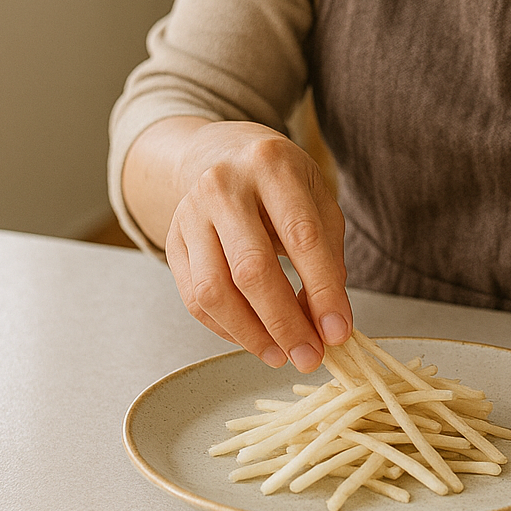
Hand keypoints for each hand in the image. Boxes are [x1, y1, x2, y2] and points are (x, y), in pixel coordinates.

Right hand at [163, 120, 352, 372]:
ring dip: (251, 335)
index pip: (300, 236)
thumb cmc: (280, 182)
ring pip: (214, 291)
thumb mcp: (316, 198)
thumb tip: (327, 321)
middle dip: (285, 323)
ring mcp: (190, 213)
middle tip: (310, 356)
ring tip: (282, 354)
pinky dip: (227, 329)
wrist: (221, 153)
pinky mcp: (172, 241)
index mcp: (271, 164)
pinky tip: (254, 337)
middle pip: (251, 268)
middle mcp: (224, 185)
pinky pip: (194, 299)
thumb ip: (327, 255)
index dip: (322, 290)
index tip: (338, 332)